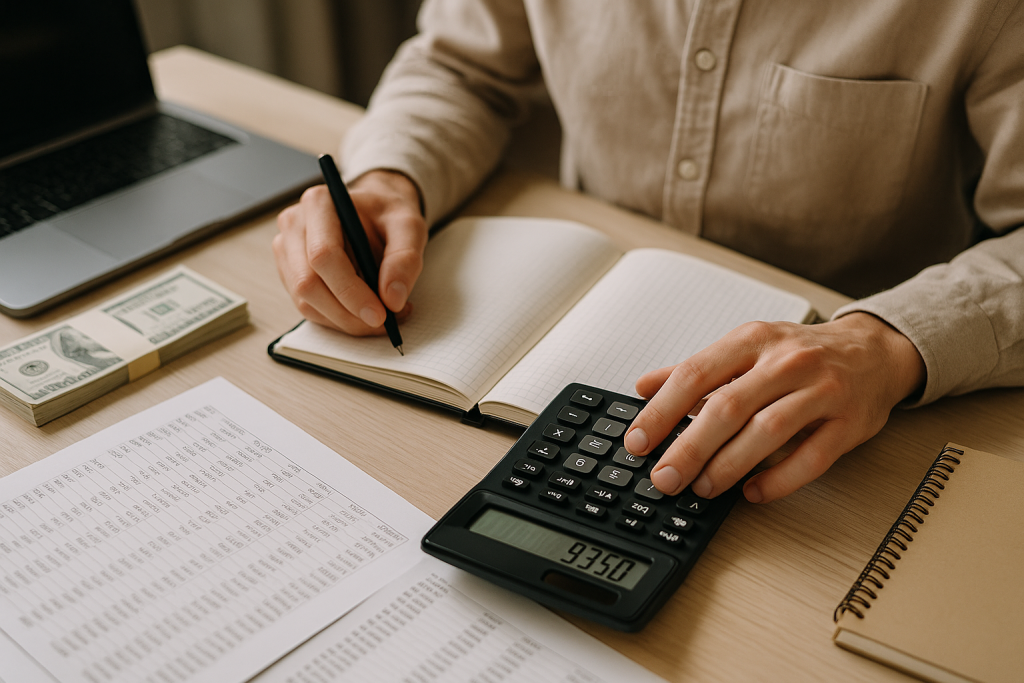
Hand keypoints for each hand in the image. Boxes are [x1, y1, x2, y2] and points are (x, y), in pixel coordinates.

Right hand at [273, 169, 426, 334]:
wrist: (377, 213)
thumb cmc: (388, 214)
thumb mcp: (409, 226)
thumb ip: (405, 258)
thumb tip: (392, 299)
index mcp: (319, 203)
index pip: (323, 255)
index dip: (350, 291)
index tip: (380, 314)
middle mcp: (294, 226)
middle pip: (308, 284)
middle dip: (348, 313)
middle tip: (385, 323)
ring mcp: (288, 252)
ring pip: (306, 302)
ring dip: (346, 321)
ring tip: (383, 316)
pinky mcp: (291, 275)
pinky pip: (310, 309)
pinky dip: (340, 320)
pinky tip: (365, 313)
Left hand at [623, 313, 925, 503]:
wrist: (874, 352)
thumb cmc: (801, 354)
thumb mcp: (746, 349)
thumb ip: (695, 370)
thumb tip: (643, 387)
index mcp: (752, 340)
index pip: (696, 374)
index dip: (662, 411)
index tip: (637, 442)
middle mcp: (786, 362)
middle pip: (728, 407)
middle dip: (689, 447)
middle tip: (665, 478)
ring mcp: (821, 392)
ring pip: (767, 432)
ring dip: (729, 466)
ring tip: (703, 488)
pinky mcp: (850, 424)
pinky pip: (811, 458)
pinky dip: (779, 480)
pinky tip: (753, 494)